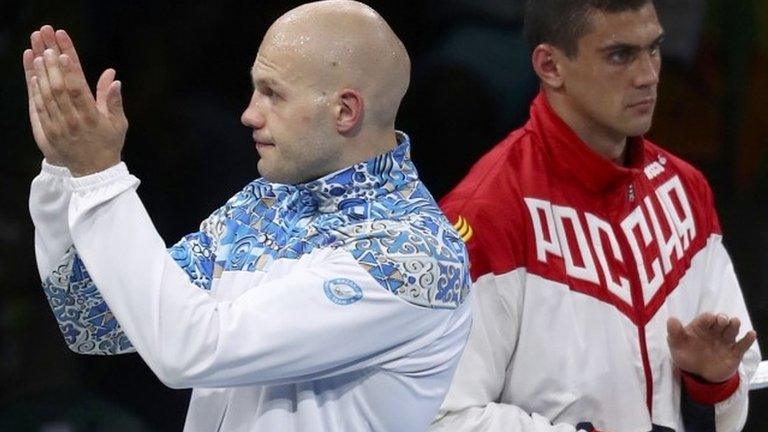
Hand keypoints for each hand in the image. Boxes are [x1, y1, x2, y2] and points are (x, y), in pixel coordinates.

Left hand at [23, 25, 126, 175]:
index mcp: (93, 118)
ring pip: (46, 96)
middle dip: (53, 64)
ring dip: (42, 73)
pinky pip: (38, 108)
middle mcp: (74, 121)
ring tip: (40, 54)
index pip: (79, 88)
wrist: (93, 173)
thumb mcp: (118, 123)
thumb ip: (114, 100)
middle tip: (49, 44)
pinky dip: (35, 90)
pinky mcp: (47, 132)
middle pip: (59, 88)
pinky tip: (34, 75)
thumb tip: (114, 78)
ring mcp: (58, 127)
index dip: (71, 68)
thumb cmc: (108, 144)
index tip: (65, 50)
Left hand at [667, 313, 756, 382]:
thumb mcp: (676, 345)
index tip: (710, 319)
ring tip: (734, 323)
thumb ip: (674, 333)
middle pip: (721, 321)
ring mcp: (725, 341)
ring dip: (734, 325)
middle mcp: (714, 332)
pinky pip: (743, 345)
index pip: (706, 318)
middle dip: (722, 319)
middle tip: (721, 321)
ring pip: (732, 330)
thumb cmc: (686, 355)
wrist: (698, 374)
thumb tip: (671, 319)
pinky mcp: (734, 353)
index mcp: (700, 327)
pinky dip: (748, 339)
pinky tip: (751, 334)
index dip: (708, 318)